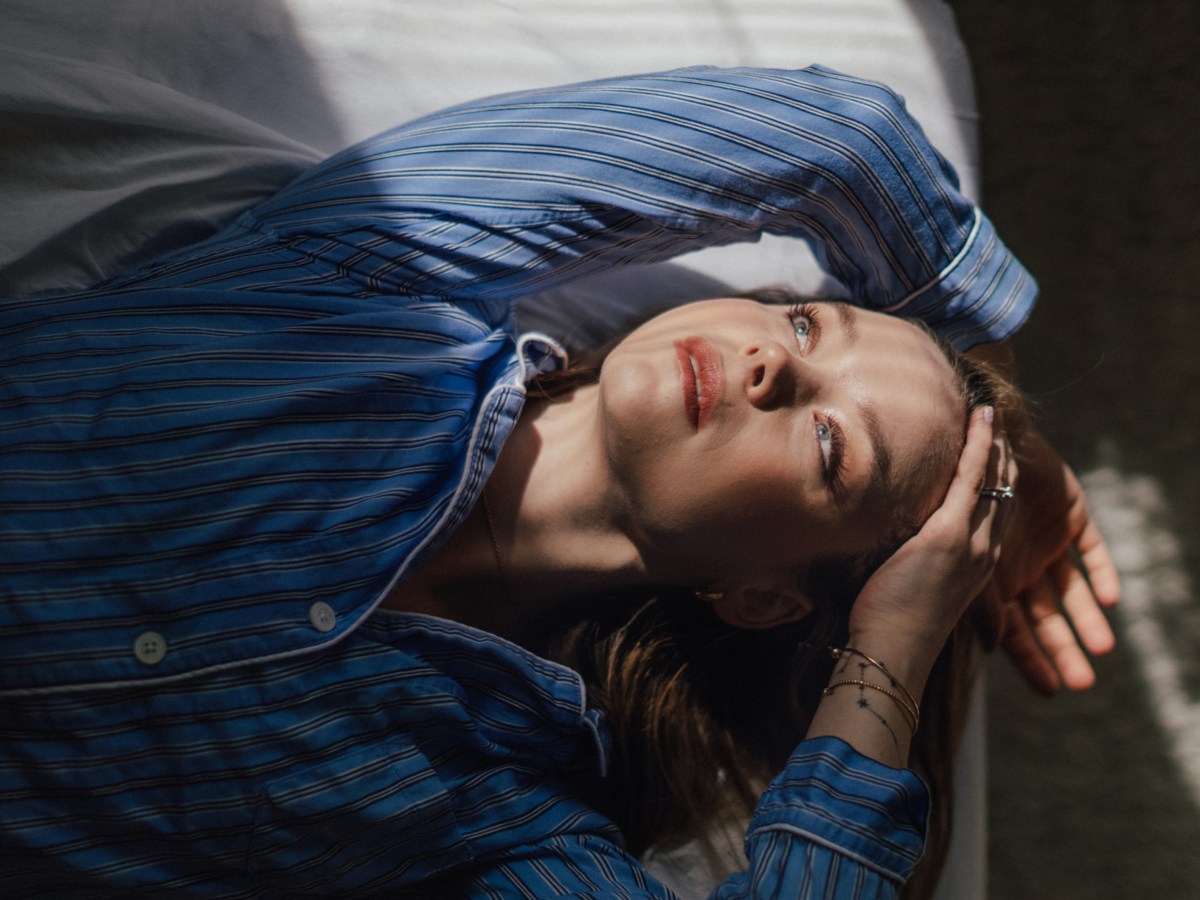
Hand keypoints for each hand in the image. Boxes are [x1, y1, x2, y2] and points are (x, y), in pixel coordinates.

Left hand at [847, 406, 1013, 684]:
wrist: (892, 654)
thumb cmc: (890, 630)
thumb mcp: (912, 592)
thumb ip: (913, 568)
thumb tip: (892, 553)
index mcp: (975, 568)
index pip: (992, 515)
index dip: (996, 483)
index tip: (994, 455)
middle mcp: (981, 553)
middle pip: (1000, 493)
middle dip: (1001, 456)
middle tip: (999, 423)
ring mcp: (969, 543)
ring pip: (992, 479)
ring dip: (993, 443)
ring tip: (991, 413)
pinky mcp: (947, 534)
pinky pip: (971, 478)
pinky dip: (979, 445)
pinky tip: (981, 419)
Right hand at [983, 426, 1119, 693]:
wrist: (987, 441)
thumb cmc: (965, 496)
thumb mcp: (964, 557)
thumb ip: (980, 599)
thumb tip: (997, 646)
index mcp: (991, 578)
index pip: (1015, 627)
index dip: (1031, 658)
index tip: (1050, 691)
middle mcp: (1020, 564)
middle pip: (1047, 616)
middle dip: (1063, 649)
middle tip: (1081, 684)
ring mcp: (1047, 541)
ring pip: (1073, 589)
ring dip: (1087, 619)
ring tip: (1102, 649)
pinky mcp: (1073, 515)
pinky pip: (1093, 550)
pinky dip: (1103, 574)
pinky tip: (1111, 599)